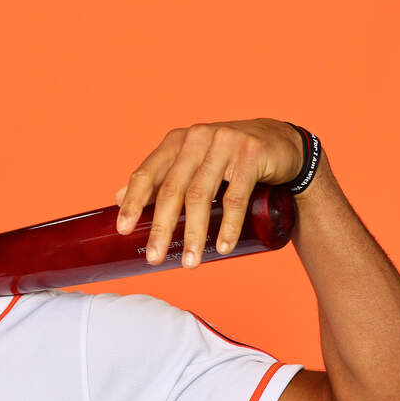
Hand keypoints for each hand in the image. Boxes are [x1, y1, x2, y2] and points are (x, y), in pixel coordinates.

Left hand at [115, 118, 304, 267]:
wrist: (282, 144)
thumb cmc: (229, 159)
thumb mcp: (191, 164)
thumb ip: (159, 179)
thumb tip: (117, 198)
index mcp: (176, 142)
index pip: (147, 173)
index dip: (133, 202)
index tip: (124, 230)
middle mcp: (196, 138)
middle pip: (172, 189)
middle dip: (162, 227)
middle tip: (155, 258)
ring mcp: (224, 143)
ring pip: (201, 196)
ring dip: (194, 233)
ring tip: (190, 262)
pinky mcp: (251, 154)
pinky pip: (235, 196)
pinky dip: (227, 226)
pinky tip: (221, 247)